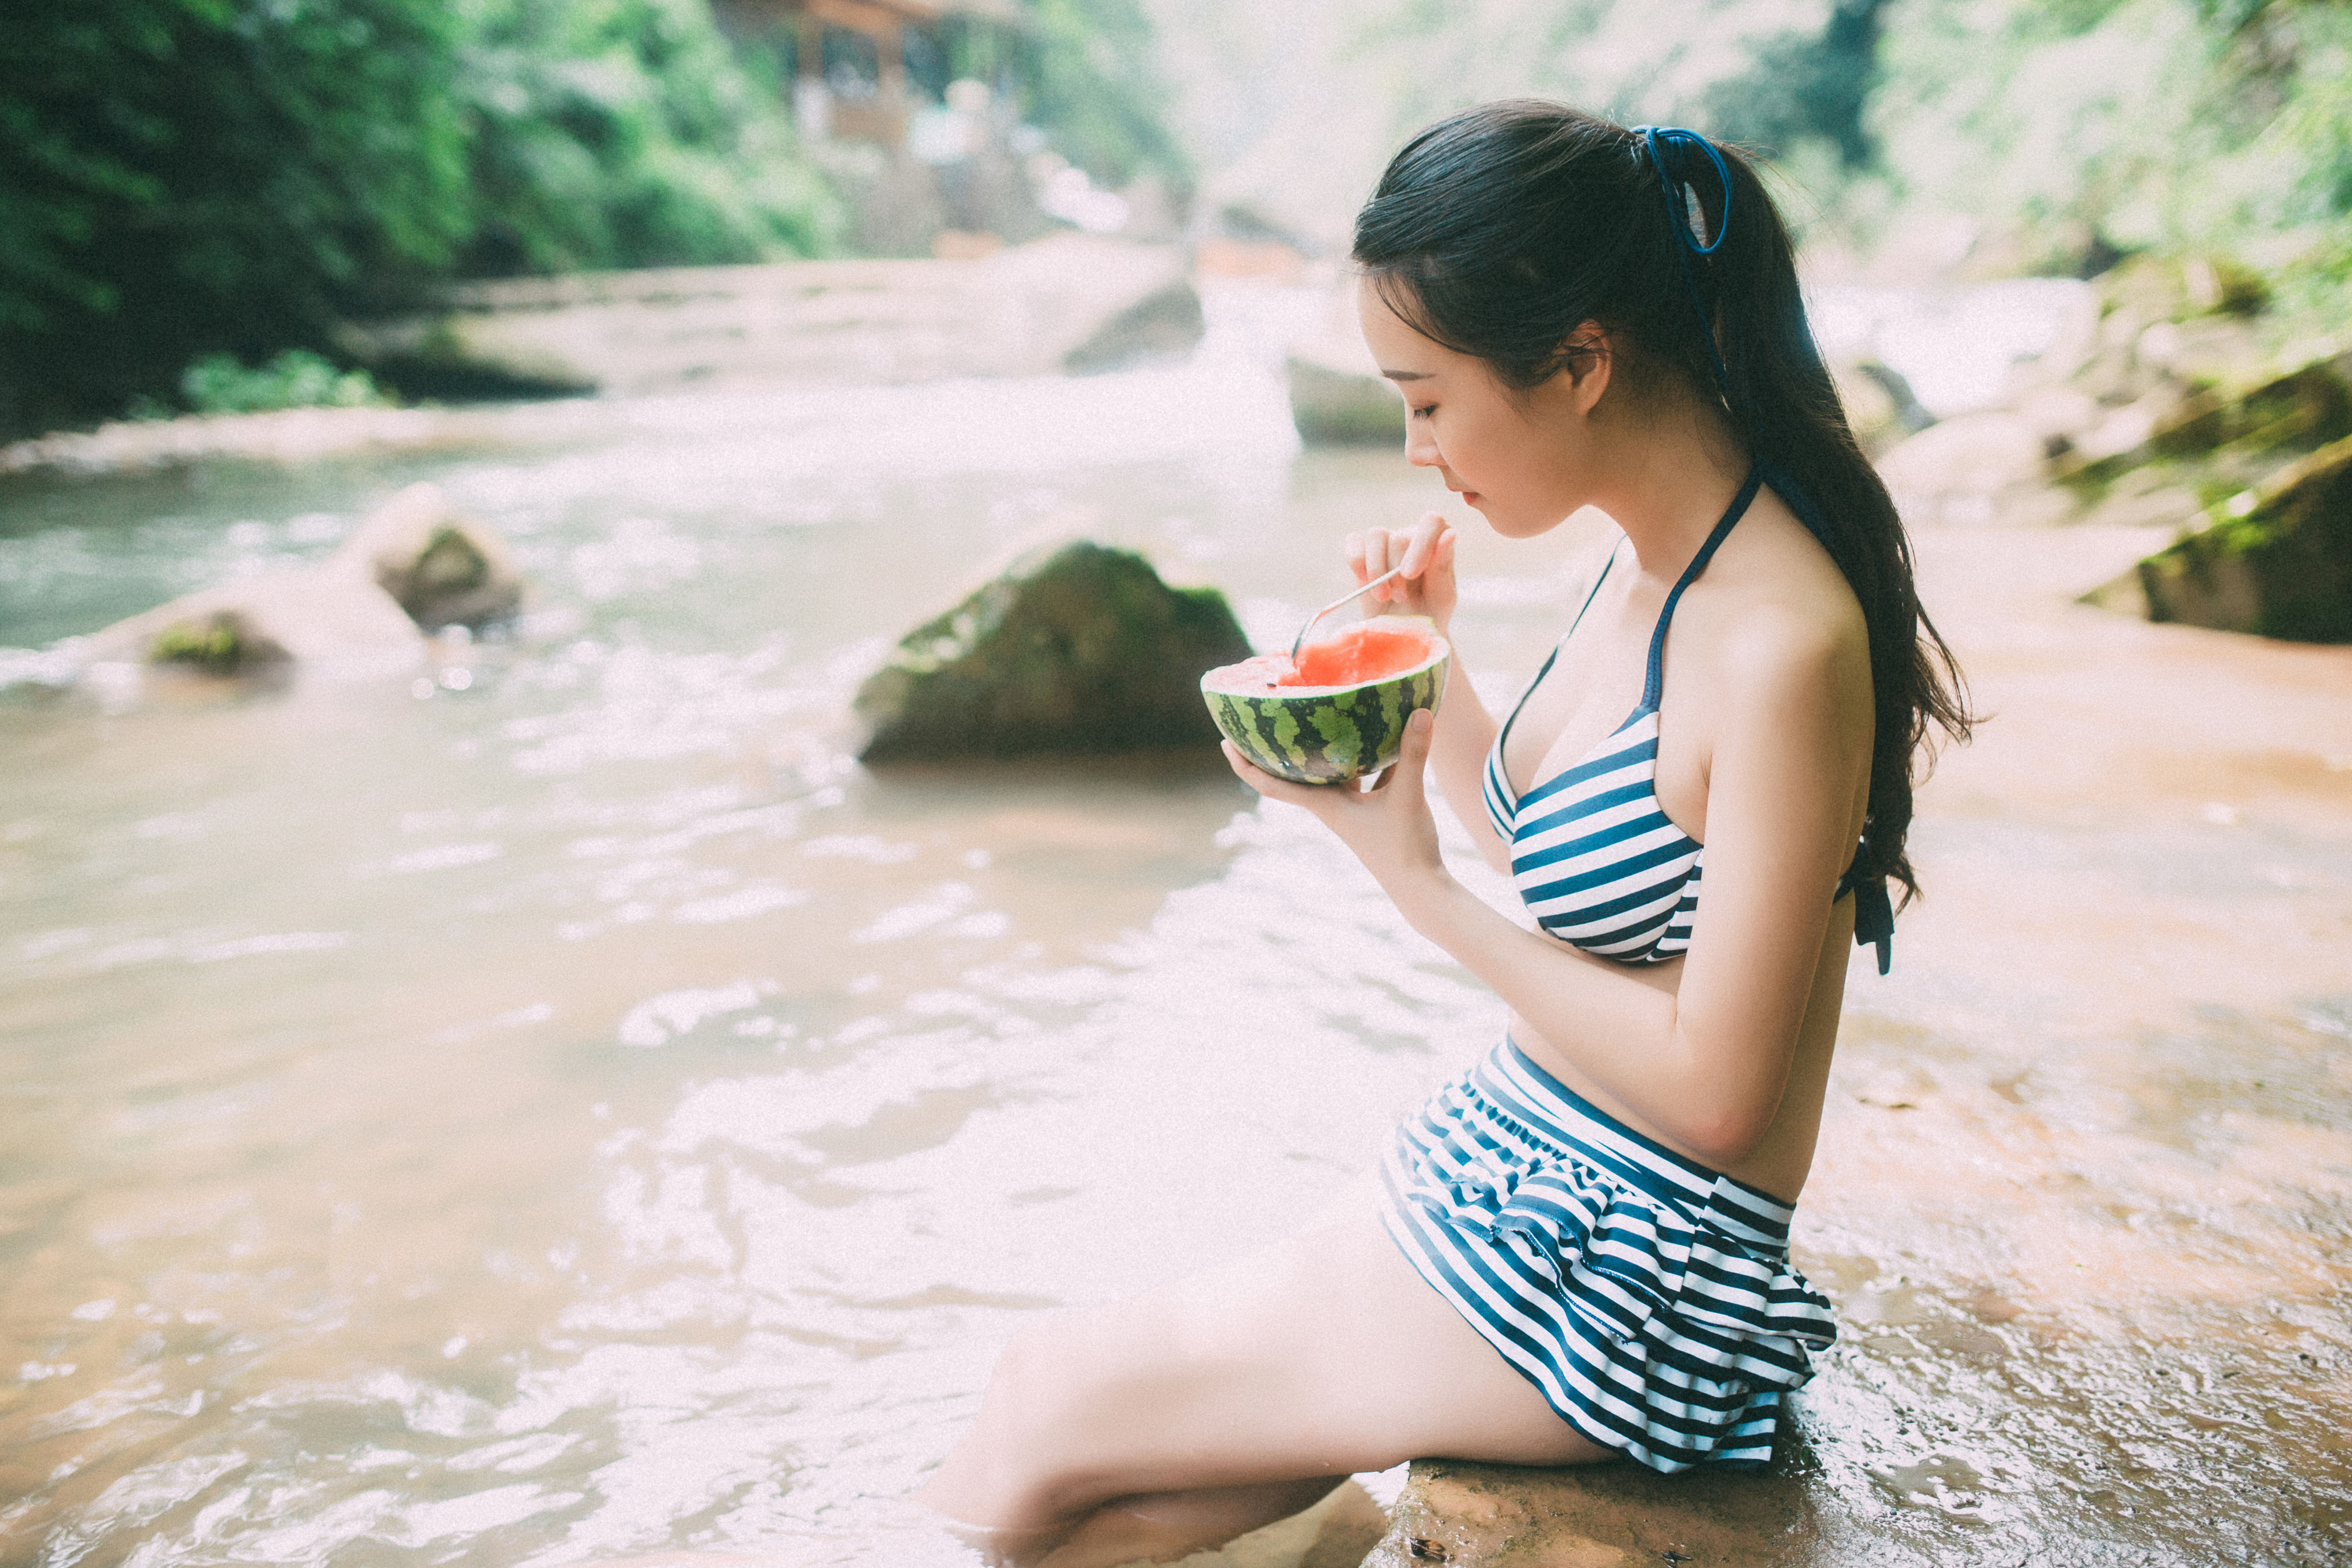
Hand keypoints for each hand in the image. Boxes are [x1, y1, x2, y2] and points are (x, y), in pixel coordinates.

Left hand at [1222, 708, 1446, 894]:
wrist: (1421, 887)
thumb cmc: (1404, 847)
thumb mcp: (1408, 795)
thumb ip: (1413, 753)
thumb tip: (1423, 710)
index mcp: (1324, 805)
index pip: (1271, 785)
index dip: (1245, 765)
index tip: (1225, 741)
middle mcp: (1330, 805)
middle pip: (1292, 773)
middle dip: (1277, 748)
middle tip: (1265, 715)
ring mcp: (1350, 808)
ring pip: (1329, 771)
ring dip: (1321, 748)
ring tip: (1315, 715)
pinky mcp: (1372, 809)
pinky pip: (1361, 774)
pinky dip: (1365, 756)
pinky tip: (1380, 731)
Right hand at [1347, 514, 1457, 631]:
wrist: (1400, 635)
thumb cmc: (1427, 615)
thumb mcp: (1440, 597)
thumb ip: (1442, 566)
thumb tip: (1450, 533)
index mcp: (1438, 544)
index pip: (1432, 522)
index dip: (1421, 544)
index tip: (1411, 574)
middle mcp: (1412, 538)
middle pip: (1399, 536)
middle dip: (1396, 572)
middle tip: (1401, 598)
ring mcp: (1387, 543)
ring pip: (1376, 535)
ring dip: (1376, 570)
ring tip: (1383, 596)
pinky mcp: (1363, 551)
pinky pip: (1354, 541)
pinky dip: (1356, 560)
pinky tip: (1364, 581)